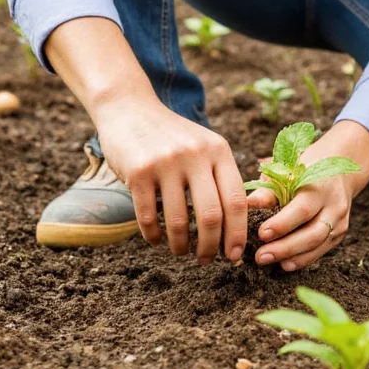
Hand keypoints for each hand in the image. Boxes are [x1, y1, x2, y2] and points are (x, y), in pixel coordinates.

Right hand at [44, 17, 246, 263]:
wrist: (130, 108)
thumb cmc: (172, 135)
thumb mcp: (205, 145)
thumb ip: (221, 176)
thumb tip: (238, 225)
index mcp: (218, 151)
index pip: (237, 200)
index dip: (238, 233)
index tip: (236, 255)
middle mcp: (195, 155)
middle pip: (211, 216)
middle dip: (211, 247)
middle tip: (206, 260)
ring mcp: (166, 162)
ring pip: (179, 221)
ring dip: (180, 246)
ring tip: (180, 251)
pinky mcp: (138, 171)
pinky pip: (148, 216)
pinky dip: (154, 236)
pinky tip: (157, 240)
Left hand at [248, 121, 368, 270]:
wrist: (340, 170)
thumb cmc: (305, 169)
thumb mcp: (287, 171)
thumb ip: (269, 189)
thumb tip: (248, 203)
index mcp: (320, 185)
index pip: (302, 209)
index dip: (282, 224)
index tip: (261, 234)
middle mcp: (334, 205)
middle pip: (313, 233)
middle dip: (285, 248)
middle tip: (260, 256)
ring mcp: (340, 221)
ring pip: (319, 245)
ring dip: (293, 257)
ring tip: (268, 261)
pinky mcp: (340, 233)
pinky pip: (322, 250)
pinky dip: (303, 259)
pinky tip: (285, 264)